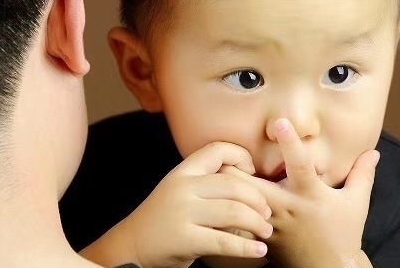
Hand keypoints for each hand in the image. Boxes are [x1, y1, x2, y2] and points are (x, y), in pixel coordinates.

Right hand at [82, 141, 273, 267]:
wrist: (131, 246)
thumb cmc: (163, 219)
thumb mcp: (179, 190)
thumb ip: (205, 181)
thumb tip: (248, 175)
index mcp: (182, 172)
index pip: (217, 150)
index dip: (241, 157)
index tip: (254, 173)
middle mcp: (182, 188)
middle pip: (233, 185)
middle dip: (258, 199)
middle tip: (268, 213)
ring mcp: (183, 213)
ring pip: (233, 211)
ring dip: (257, 223)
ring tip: (266, 232)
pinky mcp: (185, 239)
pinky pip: (224, 241)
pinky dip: (247, 247)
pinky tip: (259, 250)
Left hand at [231, 119, 378, 267]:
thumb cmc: (343, 234)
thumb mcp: (356, 203)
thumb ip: (362, 174)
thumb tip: (373, 152)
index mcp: (310, 194)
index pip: (300, 165)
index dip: (290, 143)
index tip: (280, 121)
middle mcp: (286, 207)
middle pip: (249, 183)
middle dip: (235, 165)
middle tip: (230, 153)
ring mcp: (270, 224)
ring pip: (237, 201)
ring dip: (227, 185)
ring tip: (222, 172)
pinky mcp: (260, 237)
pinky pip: (236, 220)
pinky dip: (228, 206)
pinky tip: (224, 198)